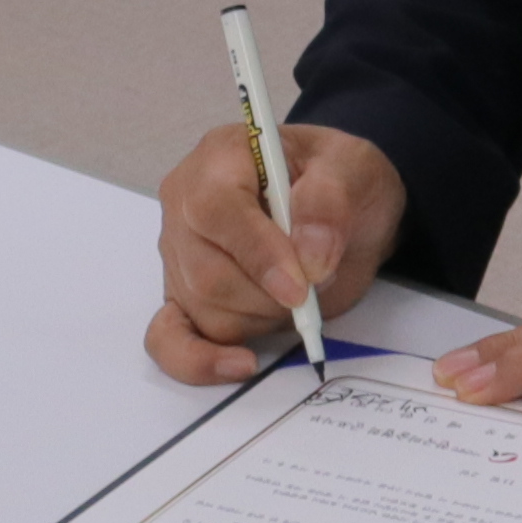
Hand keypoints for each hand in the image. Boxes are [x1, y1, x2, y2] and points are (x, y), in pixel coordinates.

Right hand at [146, 115, 403, 385]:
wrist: (342, 207)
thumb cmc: (339, 180)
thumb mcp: (353, 168)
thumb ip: (329, 202)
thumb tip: (309, 258)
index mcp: (219, 157)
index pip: (215, 210)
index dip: (256, 253)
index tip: (300, 287)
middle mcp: (184, 204)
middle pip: (207, 272)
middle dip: (270, 294)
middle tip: (315, 286)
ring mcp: (179, 254)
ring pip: (204, 310)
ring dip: (262, 318)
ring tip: (297, 294)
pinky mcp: (184, 296)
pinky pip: (168, 338)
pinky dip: (196, 360)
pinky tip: (238, 364)